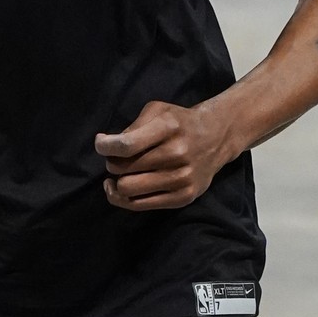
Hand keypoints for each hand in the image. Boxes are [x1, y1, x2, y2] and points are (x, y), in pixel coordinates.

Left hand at [94, 100, 234, 210]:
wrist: (216, 138)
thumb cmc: (179, 122)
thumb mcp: (158, 111)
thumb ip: (133, 127)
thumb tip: (107, 146)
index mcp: (167, 128)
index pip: (126, 145)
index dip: (105, 146)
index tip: (101, 143)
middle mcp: (176, 154)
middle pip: (123, 169)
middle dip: (112, 163)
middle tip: (117, 158)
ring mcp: (181, 178)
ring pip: (128, 189)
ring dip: (117, 181)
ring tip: (119, 174)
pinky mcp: (183, 197)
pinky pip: (140, 205)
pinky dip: (123, 198)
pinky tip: (121, 188)